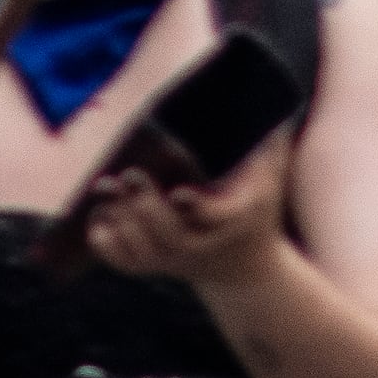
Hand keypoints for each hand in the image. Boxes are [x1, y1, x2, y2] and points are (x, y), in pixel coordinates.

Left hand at [79, 123, 293, 290]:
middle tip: (128, 175)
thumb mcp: (271, 181)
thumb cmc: (256, 213)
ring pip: (144, 252)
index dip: (196, 208)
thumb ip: (271, 147)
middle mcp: (203, 247)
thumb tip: (279, 106)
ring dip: (122, 221)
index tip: (178, 193)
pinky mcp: (158, 269)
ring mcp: (178, 262)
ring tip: (106, 188)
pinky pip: (127, 264)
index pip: (215, 219)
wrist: (245, 270)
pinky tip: (98, 215)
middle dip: (146, 206)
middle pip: (171, 237)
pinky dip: (107, 244)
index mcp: (232, 224)